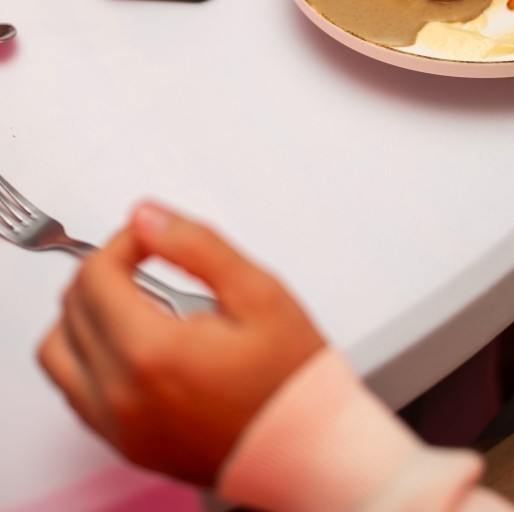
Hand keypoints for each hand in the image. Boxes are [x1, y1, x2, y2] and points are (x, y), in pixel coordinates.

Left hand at [38, 203, 325, 484]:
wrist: (305, 448)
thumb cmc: (289, 378)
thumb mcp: (257, 292)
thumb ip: (195, 245)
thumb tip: (145, 216)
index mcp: (152, 353)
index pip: (95, 277)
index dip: (122, 243)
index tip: (150, 239)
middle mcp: (122, 396)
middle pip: (71, 309)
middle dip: (103, 271)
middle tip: (147, 259)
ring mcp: (118, 427)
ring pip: (58, 354)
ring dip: (84, 314)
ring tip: (131, 299)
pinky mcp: (124, 446)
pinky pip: (75, 392)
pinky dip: (87, 357)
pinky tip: (130, 342)